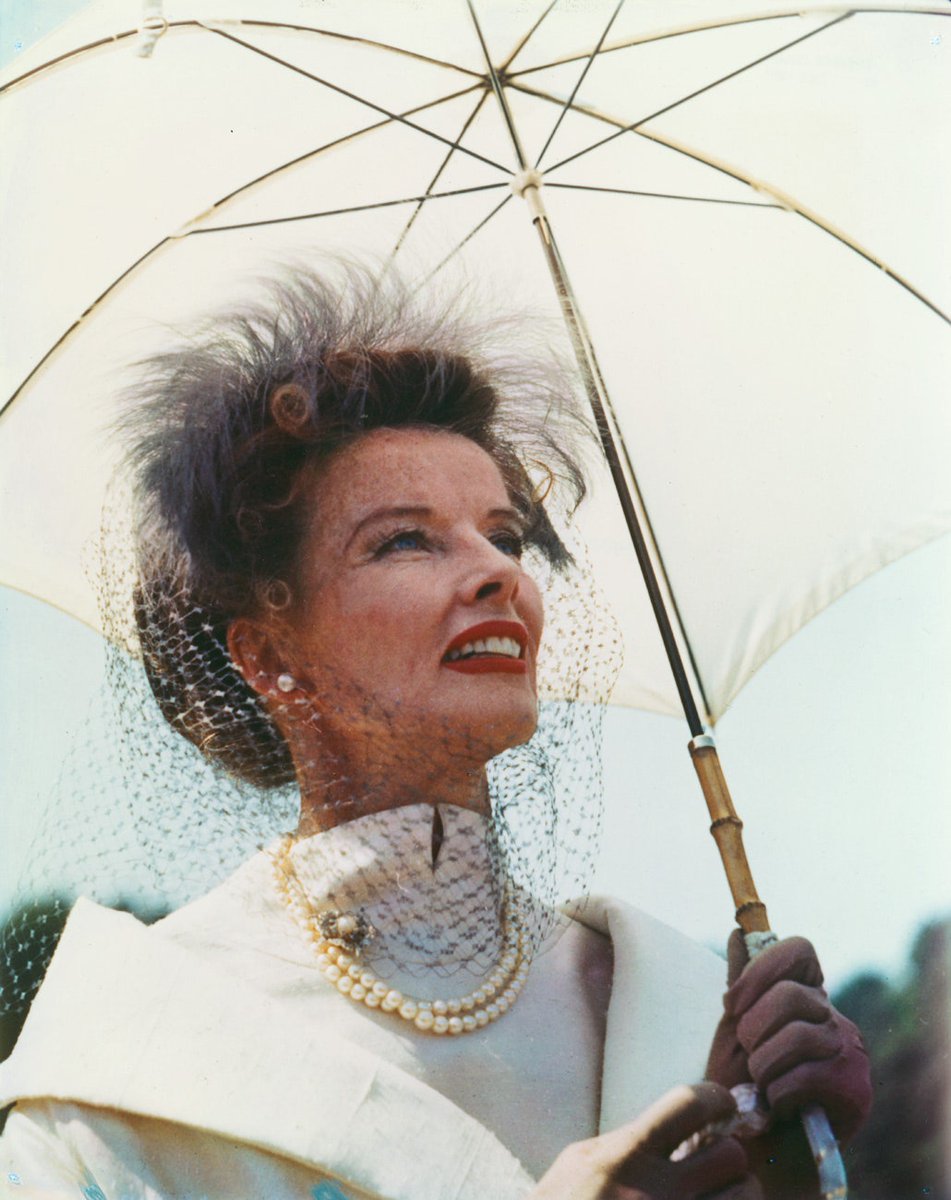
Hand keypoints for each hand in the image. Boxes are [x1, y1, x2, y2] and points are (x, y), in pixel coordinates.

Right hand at [529, 1081, 762, 1199]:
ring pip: (746, 1198)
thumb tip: (678, 1126)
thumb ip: (627, 1140)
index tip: (721, 1106)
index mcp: (625, 1158)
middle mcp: (657, 1195)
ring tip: (711, 1195)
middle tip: (713, 1166)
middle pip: (732, 1156)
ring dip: (733, 1195)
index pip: (690, 1105)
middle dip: (727, 1159)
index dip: (716, 1099)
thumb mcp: (579, 1164)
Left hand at [707, 932, 870, 1142]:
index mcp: (806, 993)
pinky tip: (777, 1105)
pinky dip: (777, 1093)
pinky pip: (805, 1076)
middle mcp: (831, 1015)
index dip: (761, 969)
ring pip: (797, 1035)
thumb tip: (736, 933)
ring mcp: (847, 1050)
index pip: (799, 949)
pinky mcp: (853, 1087)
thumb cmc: (745, 1084)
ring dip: (763, 1065)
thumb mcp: (734, 1029)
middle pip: (791, 994)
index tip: (732, 1003)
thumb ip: (739, 984)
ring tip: (760, 1083)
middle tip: (747, 1054)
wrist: (759, 1146)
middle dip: (753, 1028)